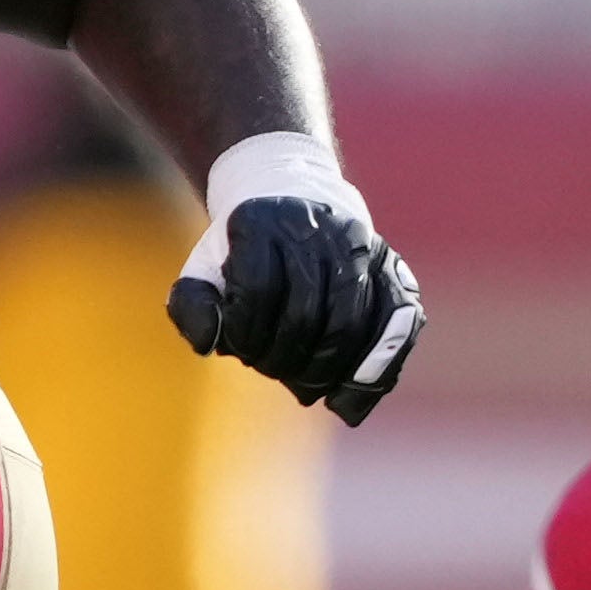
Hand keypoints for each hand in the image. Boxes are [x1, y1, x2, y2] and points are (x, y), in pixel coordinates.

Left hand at [168, 193, 424, 422]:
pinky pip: (397, 317)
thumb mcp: (204, 268)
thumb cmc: (242, 250)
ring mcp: (358, 244)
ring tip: (306, 383)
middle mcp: (316, 228)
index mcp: (261, 222)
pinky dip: (378, 363)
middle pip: (307, 314)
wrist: (290, 195)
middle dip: (286, 360)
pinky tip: (351, 394)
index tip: (240, 349)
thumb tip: (209, 343)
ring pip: (351, 321)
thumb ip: (193, 306)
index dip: (247, 335)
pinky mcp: (388, 263)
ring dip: (326, 368)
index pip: (257, 291)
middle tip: (275, 371)